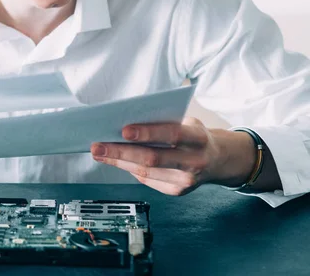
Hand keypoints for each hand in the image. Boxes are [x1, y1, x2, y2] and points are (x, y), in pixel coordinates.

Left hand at [90, 117, 257, 195]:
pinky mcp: (177, 192)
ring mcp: (186, 180)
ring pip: (145, 172)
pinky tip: (114, 161)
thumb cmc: (193, 135)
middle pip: (153, 159)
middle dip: (121, 152)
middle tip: (97, 145)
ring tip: (98, 153)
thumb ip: (162, 123)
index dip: (147, 133)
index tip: (123, 130)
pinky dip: (128, 169)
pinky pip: (147, 180)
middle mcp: (195, 162)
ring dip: (118, 162)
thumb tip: (124, 126)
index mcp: (199, 138)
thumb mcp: (186, 122)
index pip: (171, 134)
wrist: (217, 159)